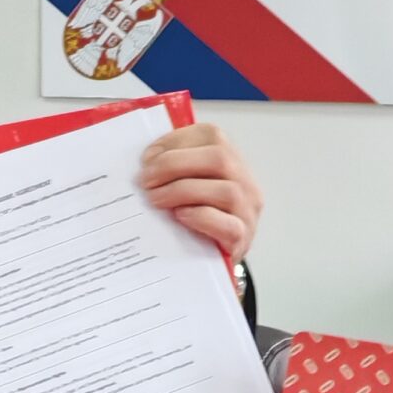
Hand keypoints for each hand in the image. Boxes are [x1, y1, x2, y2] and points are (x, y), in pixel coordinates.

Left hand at [139, 123, 261, 261]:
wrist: (209, 257)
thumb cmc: (193, 215)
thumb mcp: (185, 181)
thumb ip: (172, 165)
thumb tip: (145, 161)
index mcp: (231, 158)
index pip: (211, 135)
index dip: (174, 142)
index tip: (147, 159)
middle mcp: (245, 180)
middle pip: (219, 158)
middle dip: (174, 165)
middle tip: (146, 181)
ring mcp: (247, 210)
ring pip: (226, 190)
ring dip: (183, 191)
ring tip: (156, 200)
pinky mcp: (242, 238)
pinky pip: (229, 226)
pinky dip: (201, 218)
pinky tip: (180, 216)